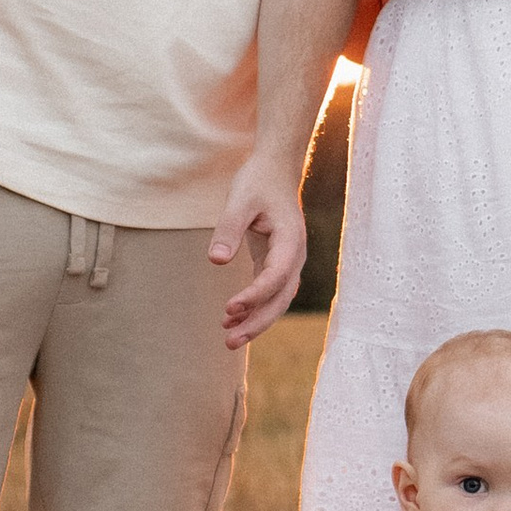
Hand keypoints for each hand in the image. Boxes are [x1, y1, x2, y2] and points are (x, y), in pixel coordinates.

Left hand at [209, 151, 305, 345]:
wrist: (275, 169)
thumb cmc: (258, 181)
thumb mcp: (240, 200)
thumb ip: (228, 230)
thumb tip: (216, 261)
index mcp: (291, 240)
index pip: (275, 276)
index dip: (254, 296)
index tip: (229, 308)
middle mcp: (295, 256)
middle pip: (281, 298)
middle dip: (257, 322)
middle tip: (229, 340)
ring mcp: (288, 261)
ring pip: (278, 300)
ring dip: (256, 321)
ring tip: (228, 338)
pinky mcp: (276, 262)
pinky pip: (269, 292)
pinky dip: (253, 307)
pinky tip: (231, 318)